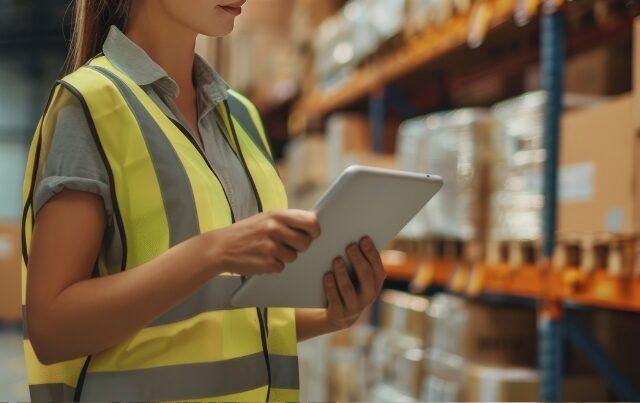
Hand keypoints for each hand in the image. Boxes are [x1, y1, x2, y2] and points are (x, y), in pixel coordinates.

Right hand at [204, 209, 320, 275]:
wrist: (220, 247)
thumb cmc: (247, 232)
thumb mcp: (266, 218)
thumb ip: (287, 221)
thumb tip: (313, 224)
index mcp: (277, 215)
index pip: (310, 221)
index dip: (315, 230)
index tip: (313, 234)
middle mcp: (275, 228)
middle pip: (305, 242)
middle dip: (299, 246)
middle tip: (287, 245)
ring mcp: (270, 246)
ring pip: (294, 257)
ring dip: (284, 257)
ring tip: (268, 251)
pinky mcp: (266, 263)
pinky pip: (281, 267)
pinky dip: (273, 266)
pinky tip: (261, 259)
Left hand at [323, 236, 385, 329]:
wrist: (340, 314)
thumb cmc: (350, 285)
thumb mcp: (359, 276)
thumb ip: (361, 262)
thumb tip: (359, 239)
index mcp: (376, 284)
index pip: (377, 267)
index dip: (371, 252)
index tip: (363, 238)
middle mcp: (368, 296)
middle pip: (365, 277)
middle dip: (358, 260)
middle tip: (350, 245)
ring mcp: (354, 307)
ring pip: (348, 289)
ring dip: (342, 273)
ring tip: (336, 259)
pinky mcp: (339, 313)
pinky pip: (334, 299)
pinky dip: (330, 286)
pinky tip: (326, 275)